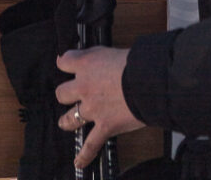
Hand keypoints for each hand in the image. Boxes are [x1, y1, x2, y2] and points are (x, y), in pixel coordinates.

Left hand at [56, 46, 144, 168]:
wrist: (148, 80)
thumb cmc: (138, 62)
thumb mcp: (115, 51)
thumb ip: (103, 57)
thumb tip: (104, 61)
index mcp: (87, 64)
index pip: (65, 61)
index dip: (65, 62)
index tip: (66, 63)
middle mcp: (85, 87)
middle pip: (62, 93)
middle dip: (66, 94)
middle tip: (71, 94)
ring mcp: (92, 108)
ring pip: (70, 118)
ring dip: (68, 120)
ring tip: (67, 122)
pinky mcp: (104, 126)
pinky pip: (90, 144)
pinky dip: (85, 154)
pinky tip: (80, 160)